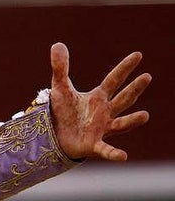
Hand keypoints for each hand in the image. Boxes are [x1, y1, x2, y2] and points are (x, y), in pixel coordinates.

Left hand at [49, 42, 150, 160]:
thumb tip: (57, 44)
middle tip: (147, 76)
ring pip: (121, 124)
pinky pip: (105, 150)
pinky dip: (114, 153)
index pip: (114, 80)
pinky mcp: (93, 145)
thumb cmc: (62, 112)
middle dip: (134, 89)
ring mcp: (101, 129)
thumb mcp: (59, 88)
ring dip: (132, 121)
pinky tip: (123, 156)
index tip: (138, 55)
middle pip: (122, 99)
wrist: (54, 136)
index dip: (124, 68)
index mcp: (98, 98)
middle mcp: (104, 112)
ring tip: (145, 115)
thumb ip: (60, 68)